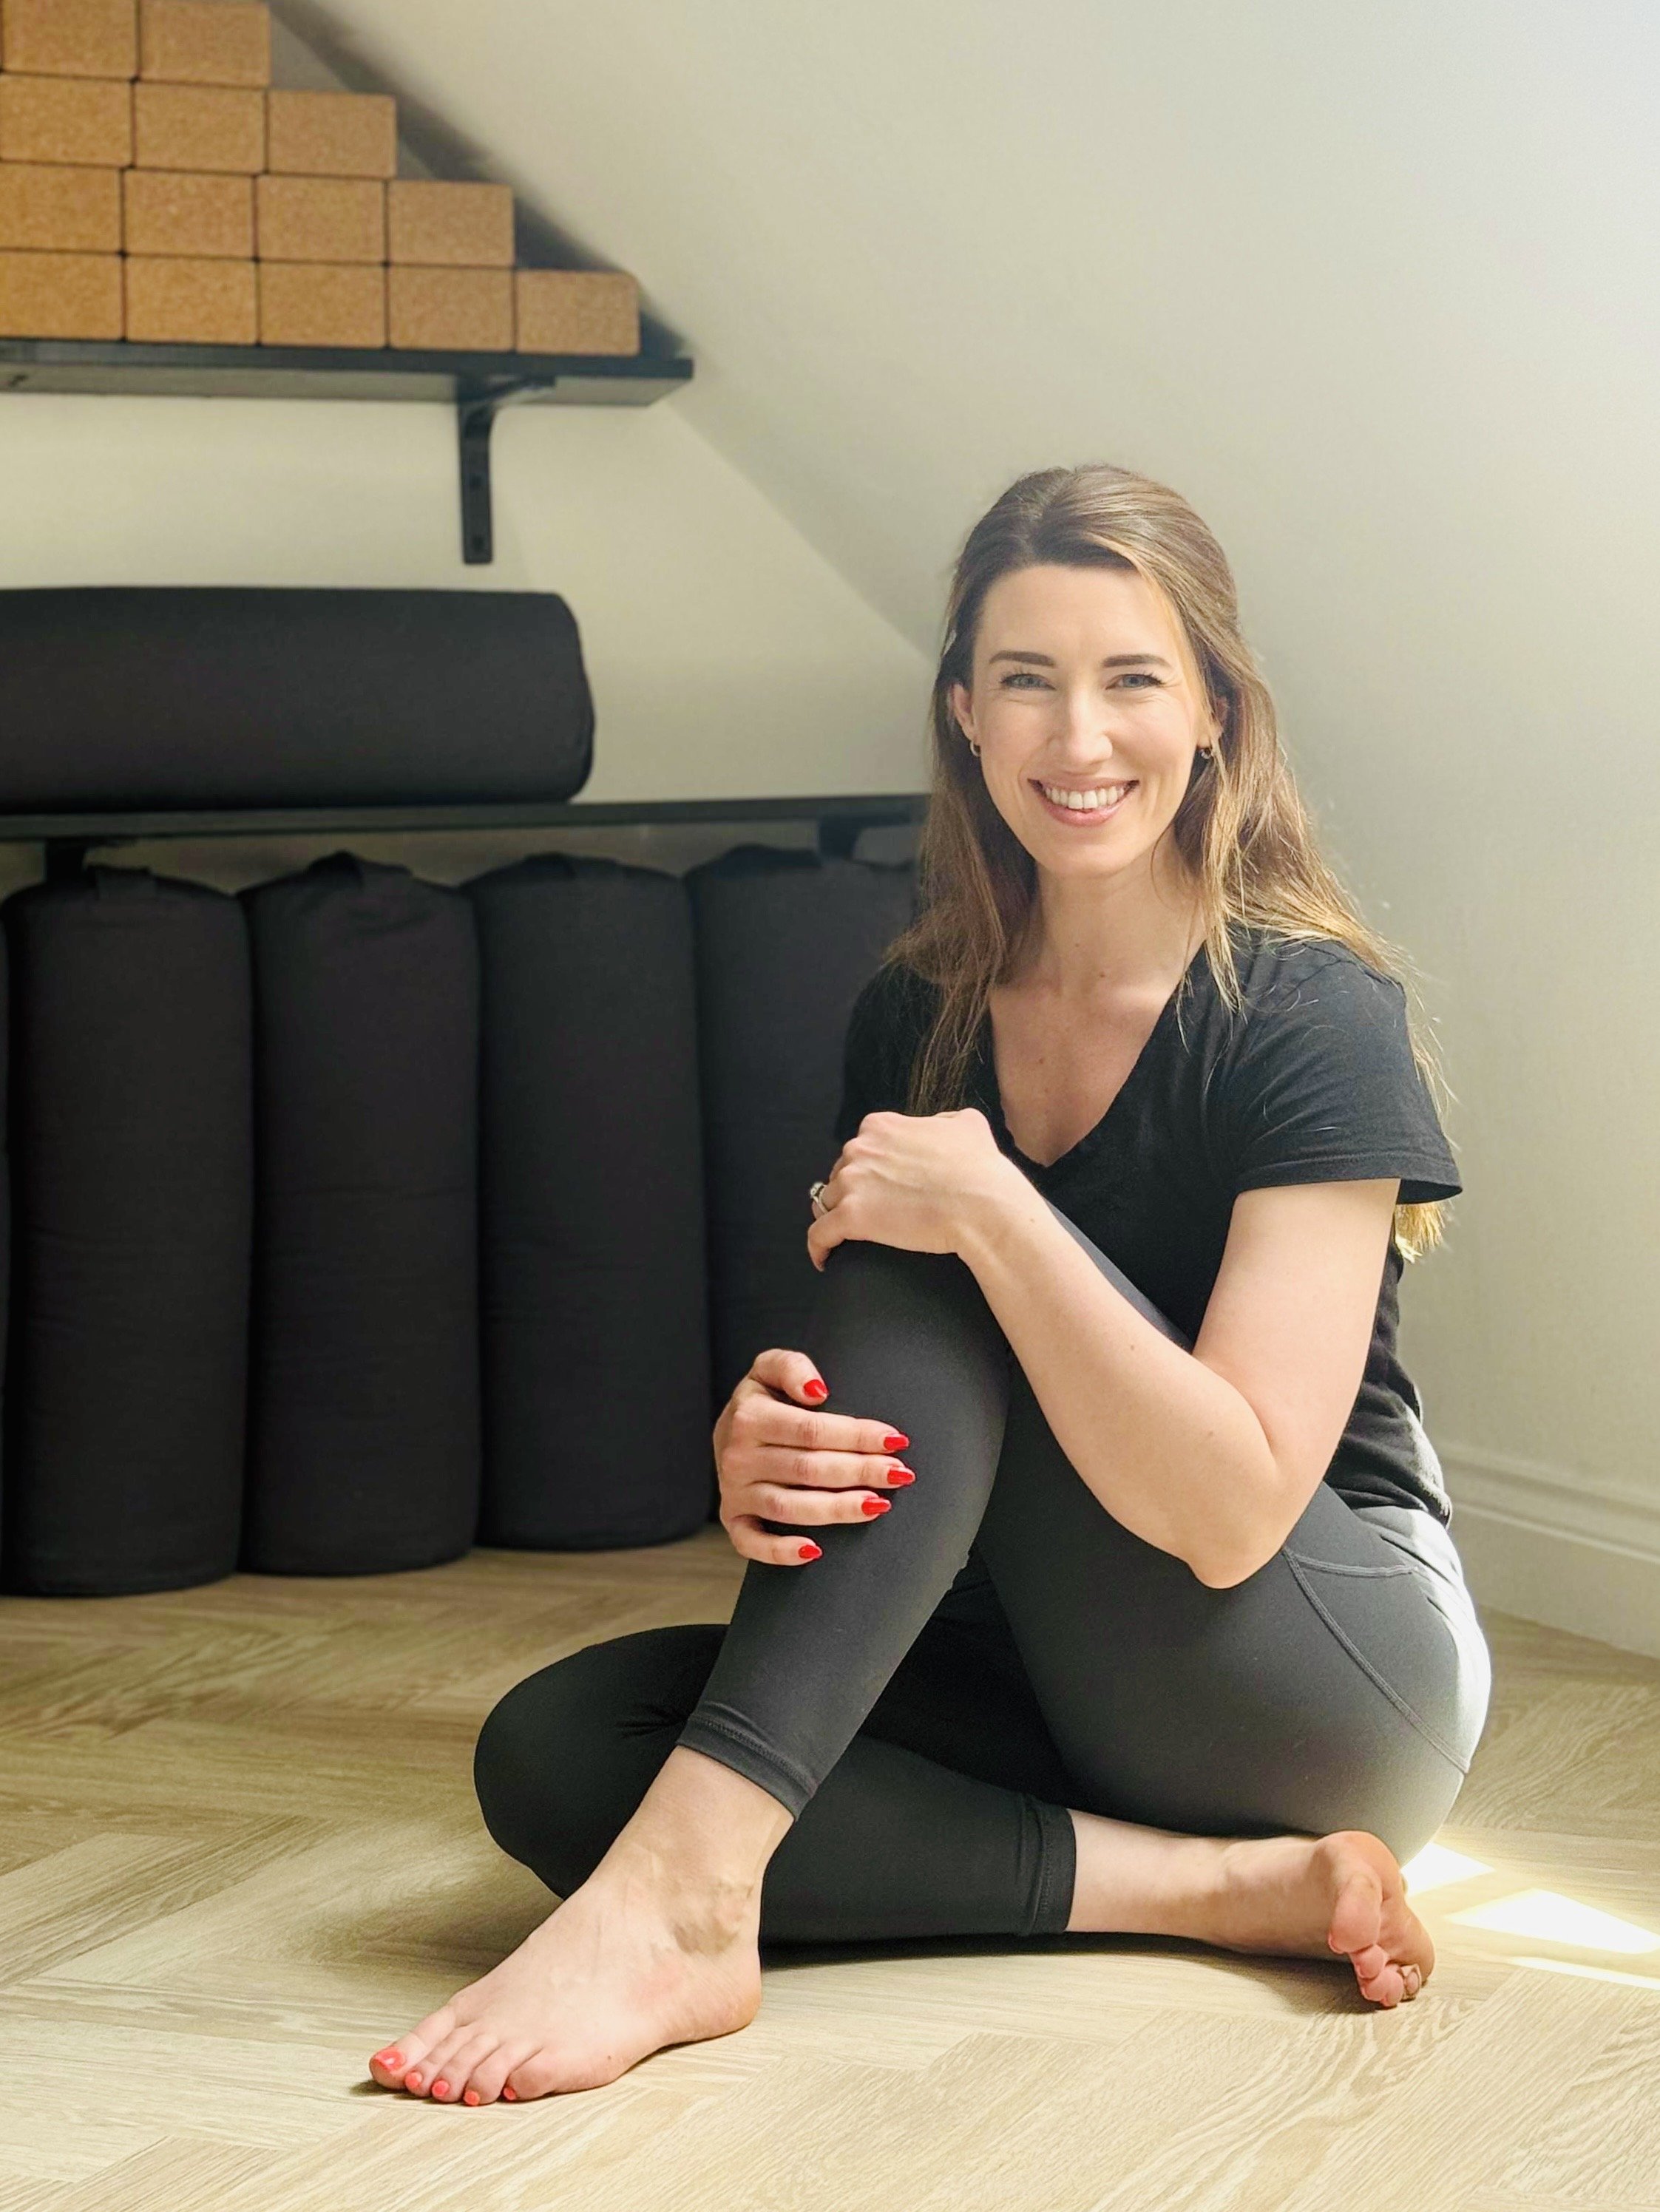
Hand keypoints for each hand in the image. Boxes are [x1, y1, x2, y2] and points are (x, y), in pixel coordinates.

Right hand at [712, 1347, 916, 1564]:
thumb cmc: (763, 1400)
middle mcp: (738, 1456)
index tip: (895, 1440)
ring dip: (837, 1509)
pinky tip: (815, 1551)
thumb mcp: (769, 1369)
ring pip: (789, 1507)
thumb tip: (817, 1390)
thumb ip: (790, 1366)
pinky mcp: (733, 1519)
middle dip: (859, 1471)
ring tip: (878, 1505)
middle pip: (808, 1468)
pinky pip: (751, 1543)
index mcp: (750, 1416)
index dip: (856, 1435)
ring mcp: (734, 1491)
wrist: (726, 1429)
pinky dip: (780, 1552)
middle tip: (899, 1474)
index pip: (811, 1430)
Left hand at [805, 1106, 1019, 1271]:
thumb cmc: (980, 1170)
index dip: (869, 1168)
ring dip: (837, 1216)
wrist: (983, 1206)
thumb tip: (938, 1125)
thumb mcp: (967, 1125)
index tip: (880, 1185)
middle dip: (853, 1191)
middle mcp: (859, 1149)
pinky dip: (819, 1247)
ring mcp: (851, 1183)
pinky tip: (824, 1260)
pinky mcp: (851, 1217)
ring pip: (827, 1202)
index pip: (861, 1147)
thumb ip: (943, 1120)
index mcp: (880, 1126)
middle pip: (841, 1173)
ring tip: (849, 1236)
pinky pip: (819, 1234)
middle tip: (873, 1211)